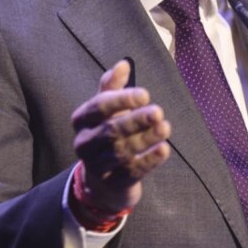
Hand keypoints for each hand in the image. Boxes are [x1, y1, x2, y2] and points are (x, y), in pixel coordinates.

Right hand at [71, 60, 171, 212]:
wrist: (102, 181)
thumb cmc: (106, 135)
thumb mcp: (106, 110)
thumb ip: (112, 87)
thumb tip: (123, 64)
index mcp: (81, 120)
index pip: (99, 107)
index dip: (122, 100)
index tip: (145, 94)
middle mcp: (85, 143)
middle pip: (110, 131)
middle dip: (135, 121)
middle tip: (158, 111)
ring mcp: (97, 166)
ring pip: (121, 152)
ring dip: (145, 139)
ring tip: (165, 128)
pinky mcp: (112, 184)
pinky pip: (131, 172)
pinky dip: (148, 161)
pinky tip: (164, 150)